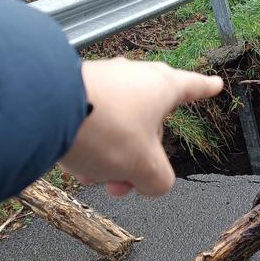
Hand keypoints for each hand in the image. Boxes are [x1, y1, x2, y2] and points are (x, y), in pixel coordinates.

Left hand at [59, 57, 223, 197]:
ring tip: (96, 178)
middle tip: (133, 181)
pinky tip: (76, 165)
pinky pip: (92, 122)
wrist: (44, 107)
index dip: (206, 88)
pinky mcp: (74, 88)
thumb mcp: (145, 167)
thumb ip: (159, 180)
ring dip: (112, 157)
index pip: (192, 86)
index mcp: (162, 87)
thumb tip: (154, 183)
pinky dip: (89, 145)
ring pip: (118, 126)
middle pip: (150, 121)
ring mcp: (103, 81)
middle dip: (142, 155)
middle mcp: (134, 78)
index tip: (215, 84)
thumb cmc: (106, 128)